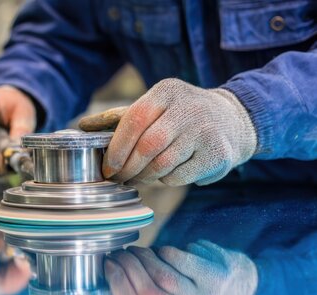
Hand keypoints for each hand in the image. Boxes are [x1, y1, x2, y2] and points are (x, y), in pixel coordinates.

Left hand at [79, 78, 256, 185]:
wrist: (234, 120)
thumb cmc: (180, 116)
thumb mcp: (154, 106)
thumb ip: (120, 117)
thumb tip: (82, 126)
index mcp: (167, 91)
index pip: (135, 119)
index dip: (117, 147)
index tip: (107, 167)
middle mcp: (189, 108)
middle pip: (148, 145)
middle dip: (128, 167)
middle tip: (118, 178)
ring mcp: (206, 131)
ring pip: (163, 164)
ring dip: (144, 176)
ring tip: (138, 178)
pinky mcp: (218, 154)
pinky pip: (179, 176)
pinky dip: (165, 180)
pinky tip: (164, 175)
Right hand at [105, 240, 257, 294]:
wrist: (237, 292)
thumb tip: (97, 293)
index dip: (117, 284)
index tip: (107, 265)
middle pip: (147, 292)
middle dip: (128, 266)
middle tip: (120, 252)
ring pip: (162, 274)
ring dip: (144, 256)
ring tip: (138, 251)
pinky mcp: (215, 278)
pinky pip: (179, 258)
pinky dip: (166, 251)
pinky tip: (164, 252)